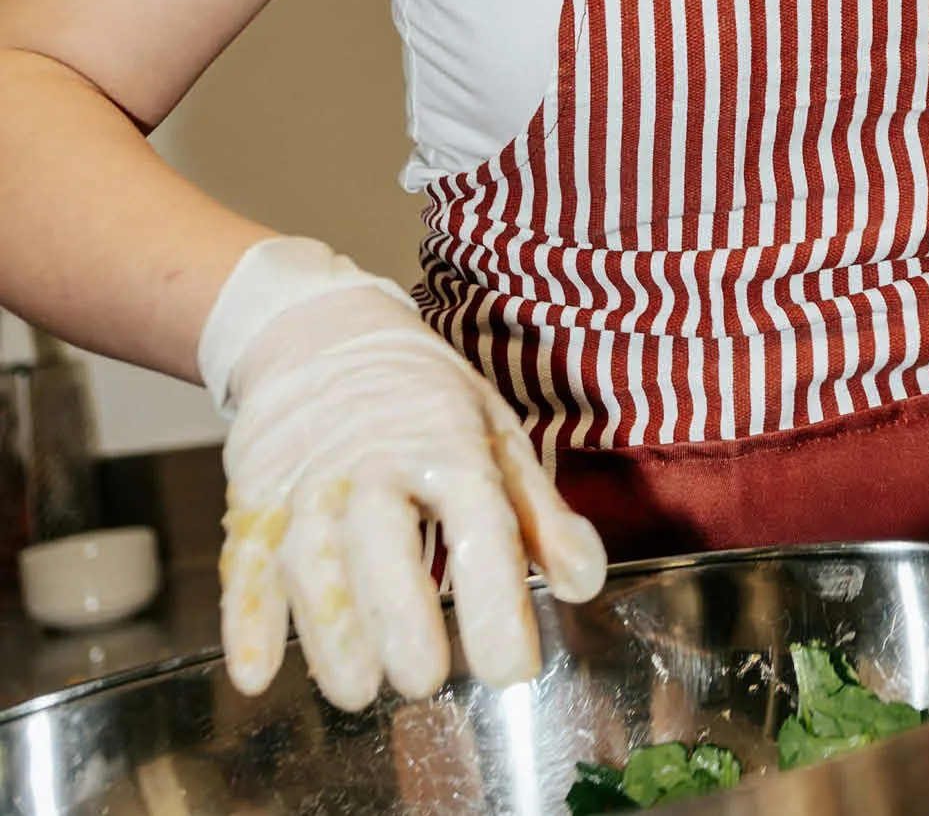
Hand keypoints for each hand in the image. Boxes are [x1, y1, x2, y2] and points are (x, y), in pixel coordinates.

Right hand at [208, 239, 605, 708]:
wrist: (324, 335)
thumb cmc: (427, 400)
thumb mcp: (496, 435)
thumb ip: (540, 515)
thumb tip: (585, 583)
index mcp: (449, 445)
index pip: (479, 522)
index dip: (495, 597)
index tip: (512, 668)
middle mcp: (374, 465)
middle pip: (383, 540)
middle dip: (402, 613)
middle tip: (424, 681)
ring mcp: (307, 484)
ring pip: (311, 559)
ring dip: (330, 630)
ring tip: (356, 690)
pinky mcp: (255, 502)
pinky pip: (245, 564)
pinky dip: (245, 620)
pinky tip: (255, 672)